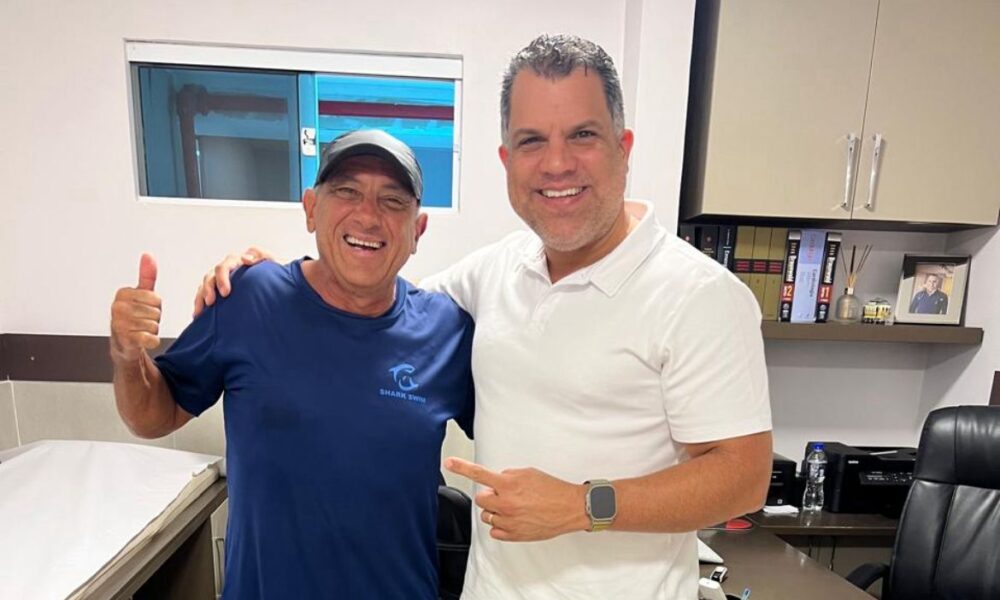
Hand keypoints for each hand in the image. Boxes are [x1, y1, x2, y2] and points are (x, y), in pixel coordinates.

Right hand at [110, 253, 161, 362]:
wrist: (124, 344)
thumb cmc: (135, 317)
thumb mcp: (141, 294)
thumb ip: (147, 276)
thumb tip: (148, 256)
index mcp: (122, 294)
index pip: (155, 298)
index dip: (156, 306)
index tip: (144, 309)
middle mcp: (117, 308)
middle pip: (156, 312)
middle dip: (155, 319)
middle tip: (143, 321)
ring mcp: (119, 324)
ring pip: (154, 325)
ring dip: (152, 330)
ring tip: (141, 330)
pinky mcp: (125, 340)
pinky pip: (151, 339)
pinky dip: (152, 341)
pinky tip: (143, 340)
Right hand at [192, 246, 273, 316]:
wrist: (280, 284)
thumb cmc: (277, 274)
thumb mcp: (274, 264)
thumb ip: (263, 257)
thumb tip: (246, 258)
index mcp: (240, 260)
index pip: (226, 264)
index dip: (223, 277)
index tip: (225, 292)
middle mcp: (230, 268)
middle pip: (213, 275)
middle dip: (210, 288)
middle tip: (212, 301)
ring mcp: (224, 278)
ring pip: (206, 283)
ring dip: (201, 296)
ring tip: (201, 311)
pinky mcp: (220, 289)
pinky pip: (205, 294)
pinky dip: (200, 303)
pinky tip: (198, 315)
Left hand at [444, 457, 588, 541]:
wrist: (570, 508)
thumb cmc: (553, 490)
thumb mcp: (528, 473)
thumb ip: (508, 475)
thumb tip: (497, 481)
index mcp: (509, 485)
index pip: (479, 474)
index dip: (461, 467)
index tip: (448, 462)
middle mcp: (506, 504)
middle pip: (481, 499)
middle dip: (490, 496)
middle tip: (505, 495)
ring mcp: (509, 521)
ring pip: (487, 516)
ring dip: (496, 511)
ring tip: (514, 508)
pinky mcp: (514, 535)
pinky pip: (495, 531)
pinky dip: (501, 525)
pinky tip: (515, 519)